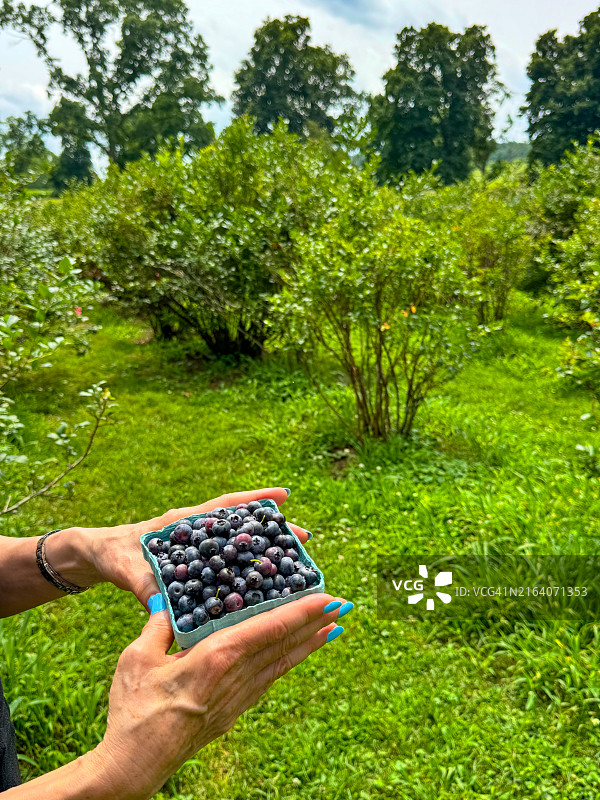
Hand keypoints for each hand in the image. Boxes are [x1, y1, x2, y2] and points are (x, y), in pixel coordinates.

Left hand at [71, 487, 309, 609]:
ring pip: (236, 545)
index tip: (284, 496)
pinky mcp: (192, 565)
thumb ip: (143, 587)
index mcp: (184, 522)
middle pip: (240, 526)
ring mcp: (196, 547)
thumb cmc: (111, 555)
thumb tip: (161, 609)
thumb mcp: (126, 569)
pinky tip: (260, 586)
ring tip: (292, 562)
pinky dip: (243, 570)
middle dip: (271, 530)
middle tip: (303, 538)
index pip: (224, 505)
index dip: (254, 499)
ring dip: (261, 551)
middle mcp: (195, 531)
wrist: (95, 558)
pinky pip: (224, 565)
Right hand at [84, 591, 347, 799]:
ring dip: (307, 644)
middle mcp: (235, 678)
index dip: (300, 611)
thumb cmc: (133, 710)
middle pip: (284, 645)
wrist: (134, 765)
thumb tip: (166, 603)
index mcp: (216, 658)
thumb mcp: (137, 659)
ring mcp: (236, 700)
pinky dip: (286, 664)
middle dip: (315, 623)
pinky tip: (293, 658)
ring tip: (330, 628)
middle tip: (343, 605)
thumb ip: (157, 626)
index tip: (326, 598)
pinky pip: (267, 682)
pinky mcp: (231, 714)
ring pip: (280, 665)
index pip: (268, 627)